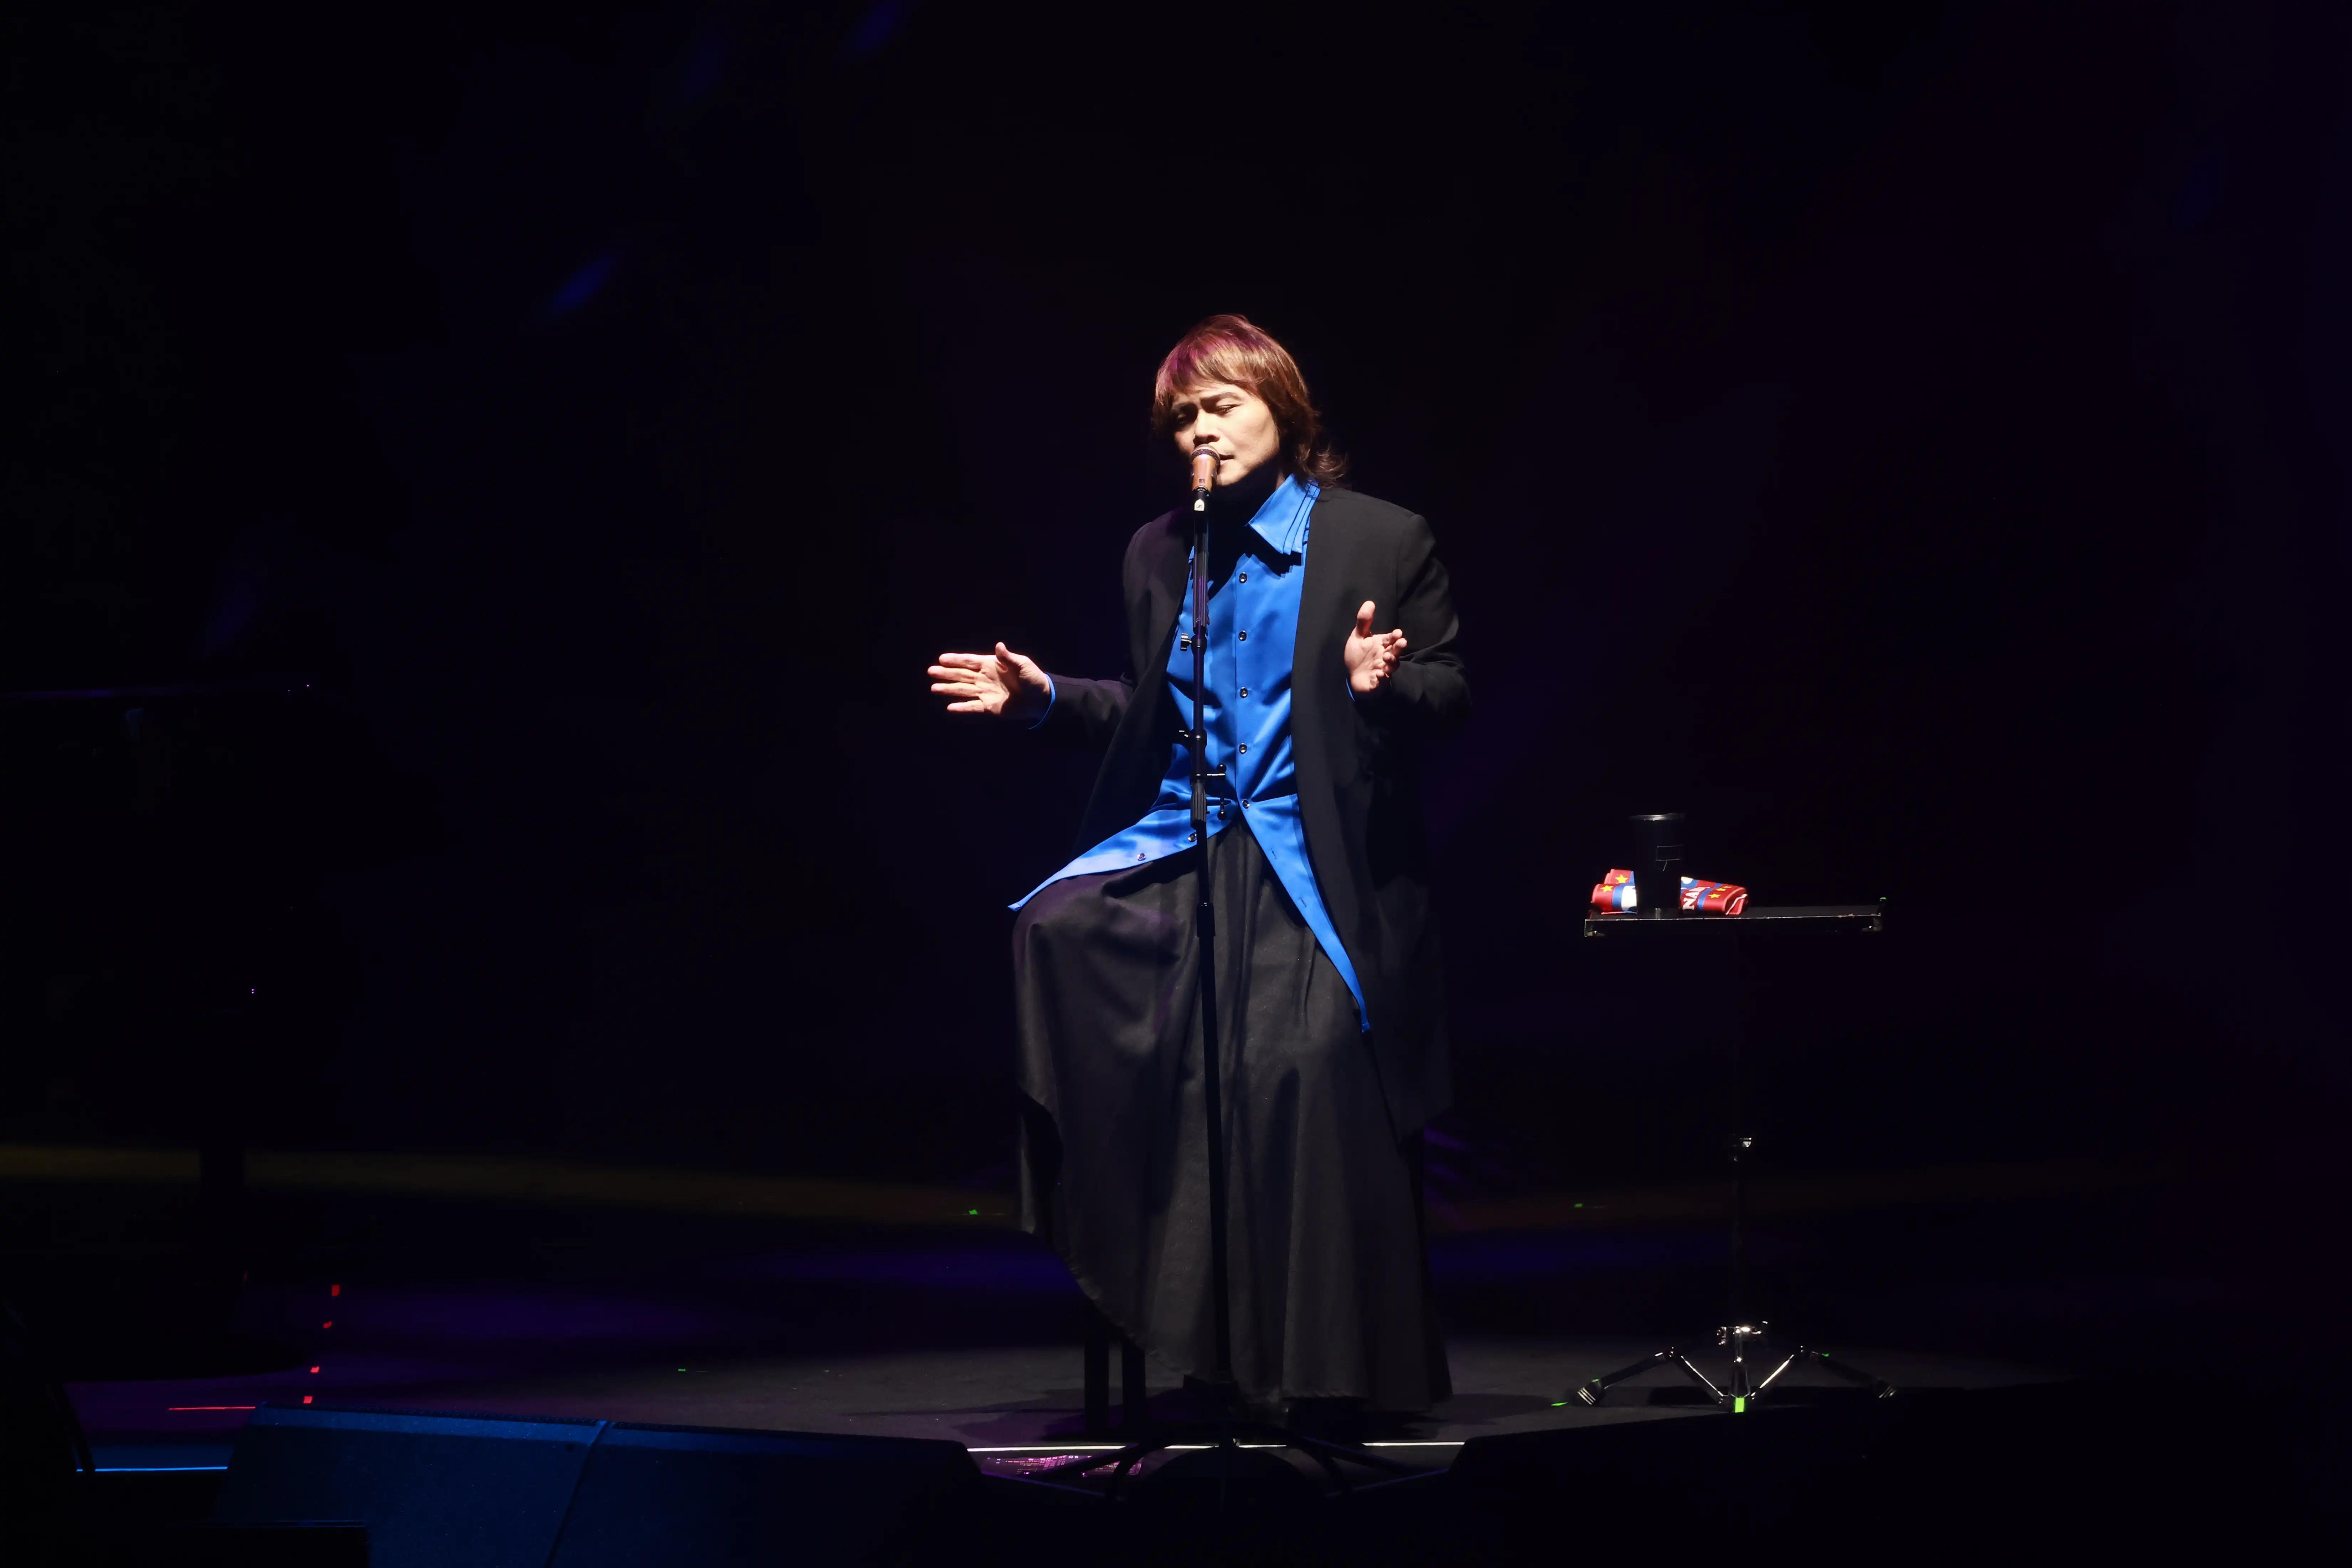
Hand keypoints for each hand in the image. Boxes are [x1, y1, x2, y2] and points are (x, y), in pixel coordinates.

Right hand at [929, 642, 1051, 720]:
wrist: (1040, 699)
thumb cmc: (1033, 678)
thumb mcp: (1023, 665)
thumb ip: (1008, 658)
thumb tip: (999, 645)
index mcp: (991, 665)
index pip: (970, 661)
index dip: (956, 660)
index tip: (941, 658)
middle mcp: (984, 678)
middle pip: (962, 675)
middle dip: (946, 673)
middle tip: (931, 671)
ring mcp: (985, 692)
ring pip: (963, 690)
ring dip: (949, 689)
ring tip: (934, 688)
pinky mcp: (989, 707)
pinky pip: (972, 707)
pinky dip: (962, 707)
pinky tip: (950, 707)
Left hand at [1344, 601, 1407, 694]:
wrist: (1353, 676)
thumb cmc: (1358, 656)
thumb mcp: (1358, 637)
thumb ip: (1364, 622)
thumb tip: (1370, 602)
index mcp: (1381, 645)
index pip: (1391, 639)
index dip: (1394, 636)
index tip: (1397, 633)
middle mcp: (1385, 656)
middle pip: (1395, 651)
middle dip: (1399, 647)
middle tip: (1402, 642)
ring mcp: (1383, 669)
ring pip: (1391, 666)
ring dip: (1391, 661)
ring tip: (1386, 657)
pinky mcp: (1378, 682)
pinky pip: (1382, 681)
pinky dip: (1381, 678)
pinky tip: (1378, 674)